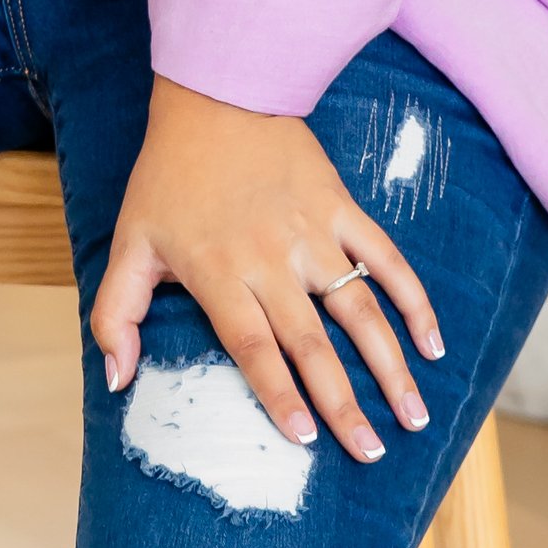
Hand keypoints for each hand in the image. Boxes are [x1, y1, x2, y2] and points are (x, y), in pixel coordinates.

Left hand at [90, 79, 444, 460]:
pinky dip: (413, 301)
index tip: (306, 439)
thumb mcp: (129, 243)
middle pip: (314, 343)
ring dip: (391, 366)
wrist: (218, 94)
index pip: (255, 348)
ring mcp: (313, 233)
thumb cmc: (169, 177)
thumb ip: (115, 315)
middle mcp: (271, 259)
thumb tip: (116, 379)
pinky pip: (386, 259)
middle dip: (345, 403)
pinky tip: (432, 344)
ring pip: (360, 309)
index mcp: (219, 274)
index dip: (281, 395)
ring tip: (413, 415)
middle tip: (371, 453)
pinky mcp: (341, 208)